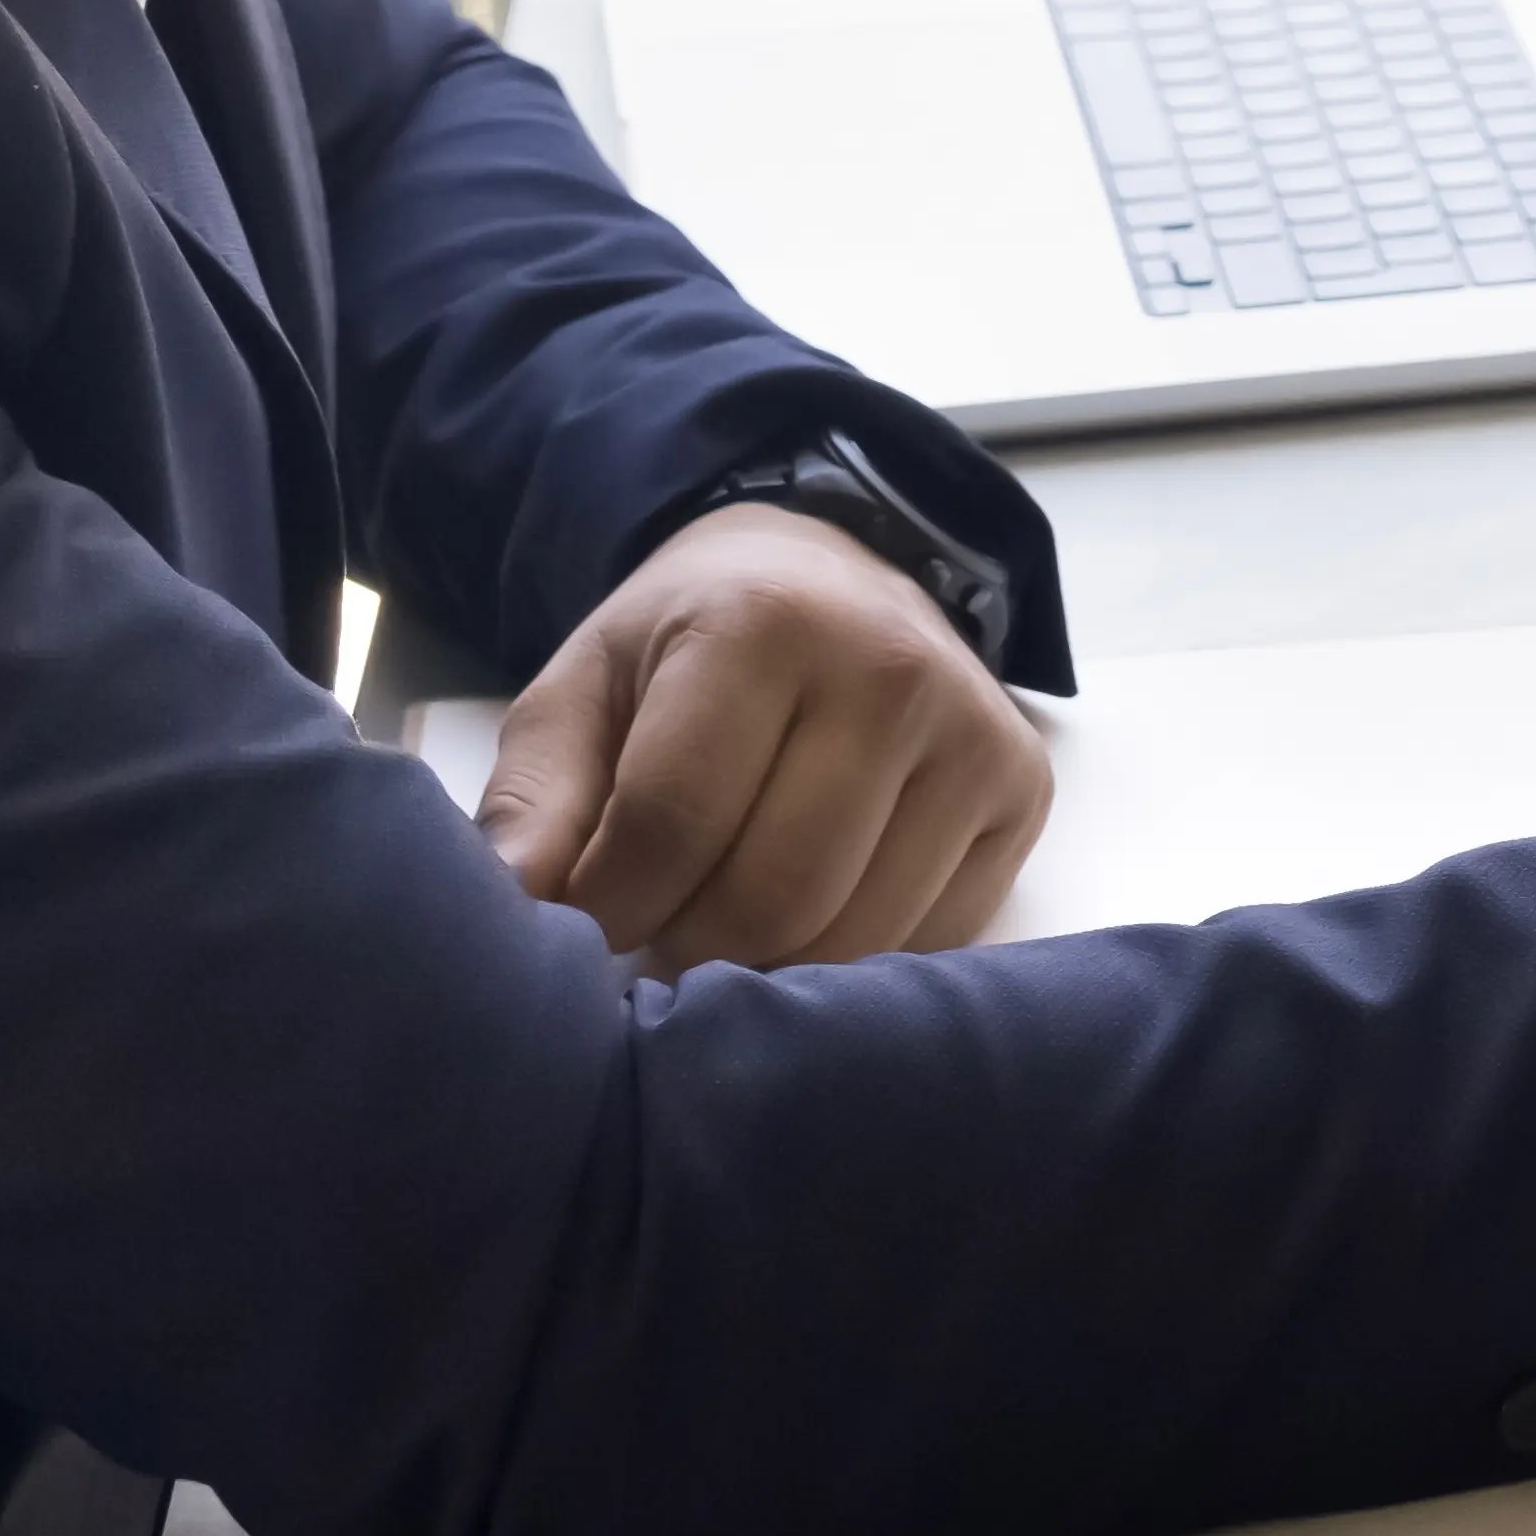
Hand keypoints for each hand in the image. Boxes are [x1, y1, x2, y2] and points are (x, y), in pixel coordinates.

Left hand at [473, 505, 1052, 976]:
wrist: (834, 574)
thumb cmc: (690, 645)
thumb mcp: (588, 687)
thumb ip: (539, 797)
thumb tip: (514, 908)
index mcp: (763, 625)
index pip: (672, 822)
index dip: (609, 901)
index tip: (590, 910)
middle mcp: (888, 669)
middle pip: (771, 896)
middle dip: (689, 941)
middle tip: (663, 918)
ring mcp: (971, 733)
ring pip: (853, 935)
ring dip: (769, 961)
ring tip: (730, 910)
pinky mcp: (1021, 791)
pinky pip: (928, 940)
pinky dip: (853, 953)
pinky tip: (817, 902)